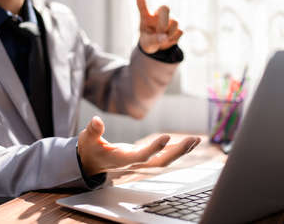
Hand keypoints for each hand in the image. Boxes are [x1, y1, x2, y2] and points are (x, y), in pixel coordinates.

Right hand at [77, 116, 200, 175]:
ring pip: (164, 160)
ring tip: (195, 140)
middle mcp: (134, 163)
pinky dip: (178, 150)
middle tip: (192, 140)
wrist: (92, 163)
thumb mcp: (88, 140)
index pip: (140, 156)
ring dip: (181, 151)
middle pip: (159, 162)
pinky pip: (165, 156)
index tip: (166, 137)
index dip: (153, 148)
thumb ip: (93, 131)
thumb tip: (96, 120)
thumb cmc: (91, 150)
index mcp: (121, 160)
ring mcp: (141, 162)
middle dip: (176, 153)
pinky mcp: (146, 158)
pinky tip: (190, 142)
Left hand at [136, 0, 182, 53]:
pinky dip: (174, 39)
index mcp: (148, 17)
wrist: (158, 45)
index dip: (142, 1)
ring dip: (169, 33)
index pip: (143, 8)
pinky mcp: (178, 28)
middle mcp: (160, 14)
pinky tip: (168, 40)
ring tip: (162, 39)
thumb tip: (165, 37)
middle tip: (159, 31)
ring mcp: (171, 20)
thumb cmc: (149, 40)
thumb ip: (153, 40)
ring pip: (175, 22)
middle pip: (165, 8)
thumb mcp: (147, 42)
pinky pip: (179, 32)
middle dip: (164, 21)